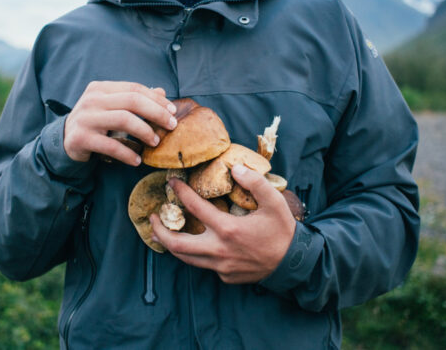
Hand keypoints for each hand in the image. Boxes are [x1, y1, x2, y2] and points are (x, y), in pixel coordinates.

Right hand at [63, 81, 176, 165]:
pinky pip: (111, 145)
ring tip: (155, 142)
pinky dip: (127, 154)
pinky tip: (137, 160)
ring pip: (123, 120)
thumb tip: (162, 92)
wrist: (65, 140)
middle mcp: (92, 100)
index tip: (172, 111)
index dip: (156, 99)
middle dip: (156, 113)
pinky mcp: (81, 138)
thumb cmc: (95, 122)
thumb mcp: (112, 107)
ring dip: (144, 131)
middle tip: (171, 126)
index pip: (134, 88)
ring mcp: (85, 118)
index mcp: (100, 88)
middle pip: (132, 101)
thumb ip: (134, 99)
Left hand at [151, 165, 295, 283]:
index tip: (171, 182)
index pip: (195, 208)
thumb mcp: (274, 202)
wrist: (294, 264)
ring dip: (171, 245)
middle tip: (152, 218)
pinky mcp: (225, 276)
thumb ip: (254, 182)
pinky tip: (192, 245)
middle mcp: (219, 250)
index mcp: (228, 230)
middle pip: (177, 244)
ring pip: (186, 258)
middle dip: (159, 230)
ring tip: (161, 233)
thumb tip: (234, 168)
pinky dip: (194, 254)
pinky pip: (204, 265)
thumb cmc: (283, 231)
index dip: (180, 192)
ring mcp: (220, 267)